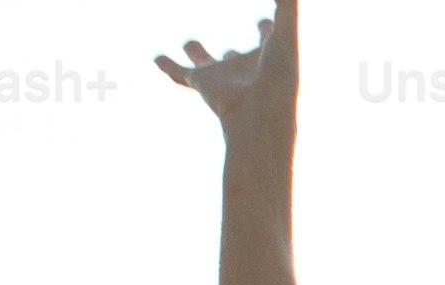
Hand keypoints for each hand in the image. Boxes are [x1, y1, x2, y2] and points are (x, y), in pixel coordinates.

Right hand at [154, 3, 295, 136]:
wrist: (259, 114)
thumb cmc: (277, 76)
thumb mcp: (286, 34)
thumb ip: (287, 7)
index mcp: (268, 60)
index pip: (269, 41)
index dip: (268, 30)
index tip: (267, 23)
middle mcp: (244, 70)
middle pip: (235, 59)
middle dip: (233, 54)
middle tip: (230, 51)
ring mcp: (222, 78)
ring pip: (205, 63)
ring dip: (197, 54)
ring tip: (190, 44)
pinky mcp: (202, 83)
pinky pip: (179, 72)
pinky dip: (168, 65)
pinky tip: (157, 58)